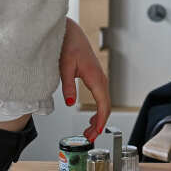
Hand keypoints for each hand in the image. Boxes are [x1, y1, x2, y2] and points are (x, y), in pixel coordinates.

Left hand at [58, 18, 108, 142]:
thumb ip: (68, 86)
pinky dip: (98, 110)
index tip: (94, 133)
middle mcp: (100, 78)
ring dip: (99, 118)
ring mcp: (99, 78)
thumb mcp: (64, 67)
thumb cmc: (69, 45)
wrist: (71, 32)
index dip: (100, 121)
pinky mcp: (95, 78)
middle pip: (106, 106)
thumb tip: (71, 103)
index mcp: (95, 77)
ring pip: (104, 102)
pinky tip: (92, 117)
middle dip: (99, 123)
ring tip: (89, 131)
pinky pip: (101, 97)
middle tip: (88, 137)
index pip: (103, 104)